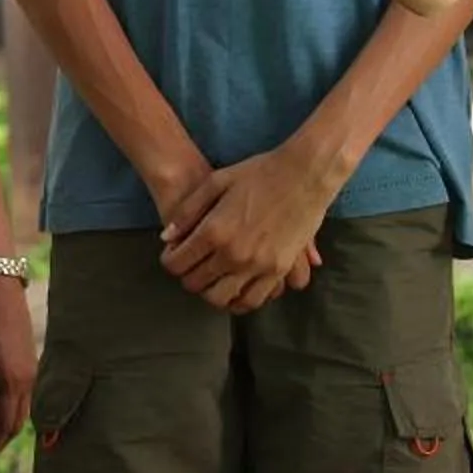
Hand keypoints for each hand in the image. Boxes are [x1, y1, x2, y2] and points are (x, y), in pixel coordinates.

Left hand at [0, 275, 37, 468]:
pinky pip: (23, 394)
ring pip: (23, 408)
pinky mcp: (30, 360)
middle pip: (18, 422)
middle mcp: (28, 380)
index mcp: (13, 382)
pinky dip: (12, 408)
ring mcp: (32, 369)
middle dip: (0, 441)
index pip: (5, 426)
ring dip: (7, 425)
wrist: (0, 289)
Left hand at [158, 144, 334, 313]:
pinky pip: (253, 300)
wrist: (306, 173)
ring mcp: (258, 266)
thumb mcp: (216, 181)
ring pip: (222, 299)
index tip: (174, 255)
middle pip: (196, 284)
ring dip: (211, 292)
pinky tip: (235, 289)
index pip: (177, 264)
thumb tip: (166, 238)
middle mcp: (233, 254)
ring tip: (213, 279)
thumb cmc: (260, 172)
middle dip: (187, 276)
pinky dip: (239, 300)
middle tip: (192, 265)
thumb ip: (188, 211)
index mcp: (214, 231)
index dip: (170, 261)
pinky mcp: (279, 271)